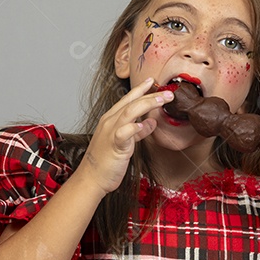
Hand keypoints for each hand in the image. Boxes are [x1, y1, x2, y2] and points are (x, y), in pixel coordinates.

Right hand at [73, 77, 173, 194]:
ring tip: (162, 100)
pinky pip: (124, 133)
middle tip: (168, 93)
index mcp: (111, 119)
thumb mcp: (125, 143)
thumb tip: (151, 122)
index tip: (152, 81)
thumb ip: (138, 132)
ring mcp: (111, 132)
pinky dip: (134, 127)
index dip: (140, 90)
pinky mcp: (114, 145)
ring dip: (147, 104)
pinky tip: (145, 124)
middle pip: (131, 103)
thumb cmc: (107, 161)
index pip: (127, 100)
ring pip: (129, 112)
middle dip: (150, 95)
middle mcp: (110, 122)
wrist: (91, 178)